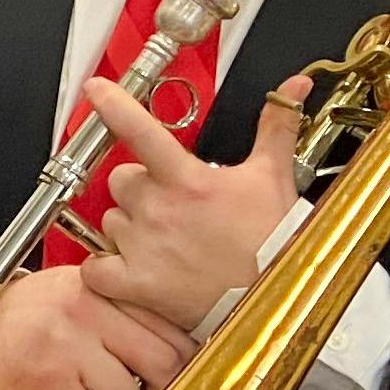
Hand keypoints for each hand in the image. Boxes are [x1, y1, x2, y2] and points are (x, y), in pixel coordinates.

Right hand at [0, 263, 195, 389]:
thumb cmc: (39, 313)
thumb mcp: (85, 293)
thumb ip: (129, 311)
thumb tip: (184, 348)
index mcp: (102, 291)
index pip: (168, 328)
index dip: (181, 358)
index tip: (176, 370)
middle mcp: (87, 314)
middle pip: (160, 362)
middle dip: (155, 383)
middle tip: (142, 387)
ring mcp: (67, 348)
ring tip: (87, 385)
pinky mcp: (49, 381)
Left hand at [80, 80, 305, 336]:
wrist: (277, 303)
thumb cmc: (275, 244)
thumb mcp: (275, 178)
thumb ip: (276, 126)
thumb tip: (294, 87)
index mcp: (188, 180)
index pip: (139, 130)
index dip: (112, 105)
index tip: (95, 89)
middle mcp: (160, 209)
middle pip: (121, 180)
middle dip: (139, 189)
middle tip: (172, 208)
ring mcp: (144, 247)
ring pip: (110, 221)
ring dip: (128, 229)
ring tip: (167, 244)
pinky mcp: (136, 284)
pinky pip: (95, 268)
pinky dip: (106, 270)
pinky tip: (134, 271)